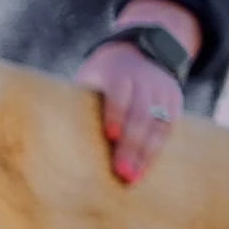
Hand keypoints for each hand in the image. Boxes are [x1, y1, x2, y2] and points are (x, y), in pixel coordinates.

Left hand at [81, 32, 191, 182]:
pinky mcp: (175, 102)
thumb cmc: (102, 74)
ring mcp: (162, 92)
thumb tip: (53, 134)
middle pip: (140, 115)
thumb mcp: (90, 76)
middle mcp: (145, 82)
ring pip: (159, 125)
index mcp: (120, 74)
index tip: (111, 136)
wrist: (142, 50)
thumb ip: (80, 98)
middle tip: (122, 173)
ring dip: (146, 154)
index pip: (119, 95)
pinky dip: (157, 150)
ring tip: (134, 178)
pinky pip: (169, 128)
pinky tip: (146, 169)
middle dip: (131, 146)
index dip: (115, 115)